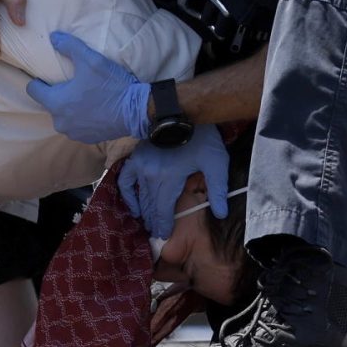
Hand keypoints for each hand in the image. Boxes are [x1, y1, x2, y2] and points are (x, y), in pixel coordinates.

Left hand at [27, 32, 150, 143]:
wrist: (136, 110)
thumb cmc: (111, 85)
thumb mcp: (91, 60)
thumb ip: (69, 47)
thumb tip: (53, 37)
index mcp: (56, 103)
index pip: (33, 90)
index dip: (38, 81)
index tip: (47, 76)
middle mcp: (60, 121)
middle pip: (49, 103)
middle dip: (58, 94)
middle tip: (74, 84)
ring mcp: (73, 133)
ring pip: (63, 116)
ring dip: (70, 107)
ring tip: (86, 97)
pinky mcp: (86, 139)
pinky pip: (77, 126)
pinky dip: (82, 118)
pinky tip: (95, 109)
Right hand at [117, 124, 229, 242]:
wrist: (184, 112)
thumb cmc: (202, 138)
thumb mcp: (216, 163)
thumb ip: (218, 190)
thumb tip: (221, 214)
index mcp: (168, 179)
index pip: (163, 210)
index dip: (164, 224)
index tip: (164, 235)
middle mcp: (150, 175)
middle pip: (150, 206)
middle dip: (154, 221)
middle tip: (157, 232)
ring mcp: (140, 166)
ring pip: (140, 196)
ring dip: (144, 211)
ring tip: (148, 222)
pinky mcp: (136, 158)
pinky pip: (125, 180)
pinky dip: (128, 194)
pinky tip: (134, 204)